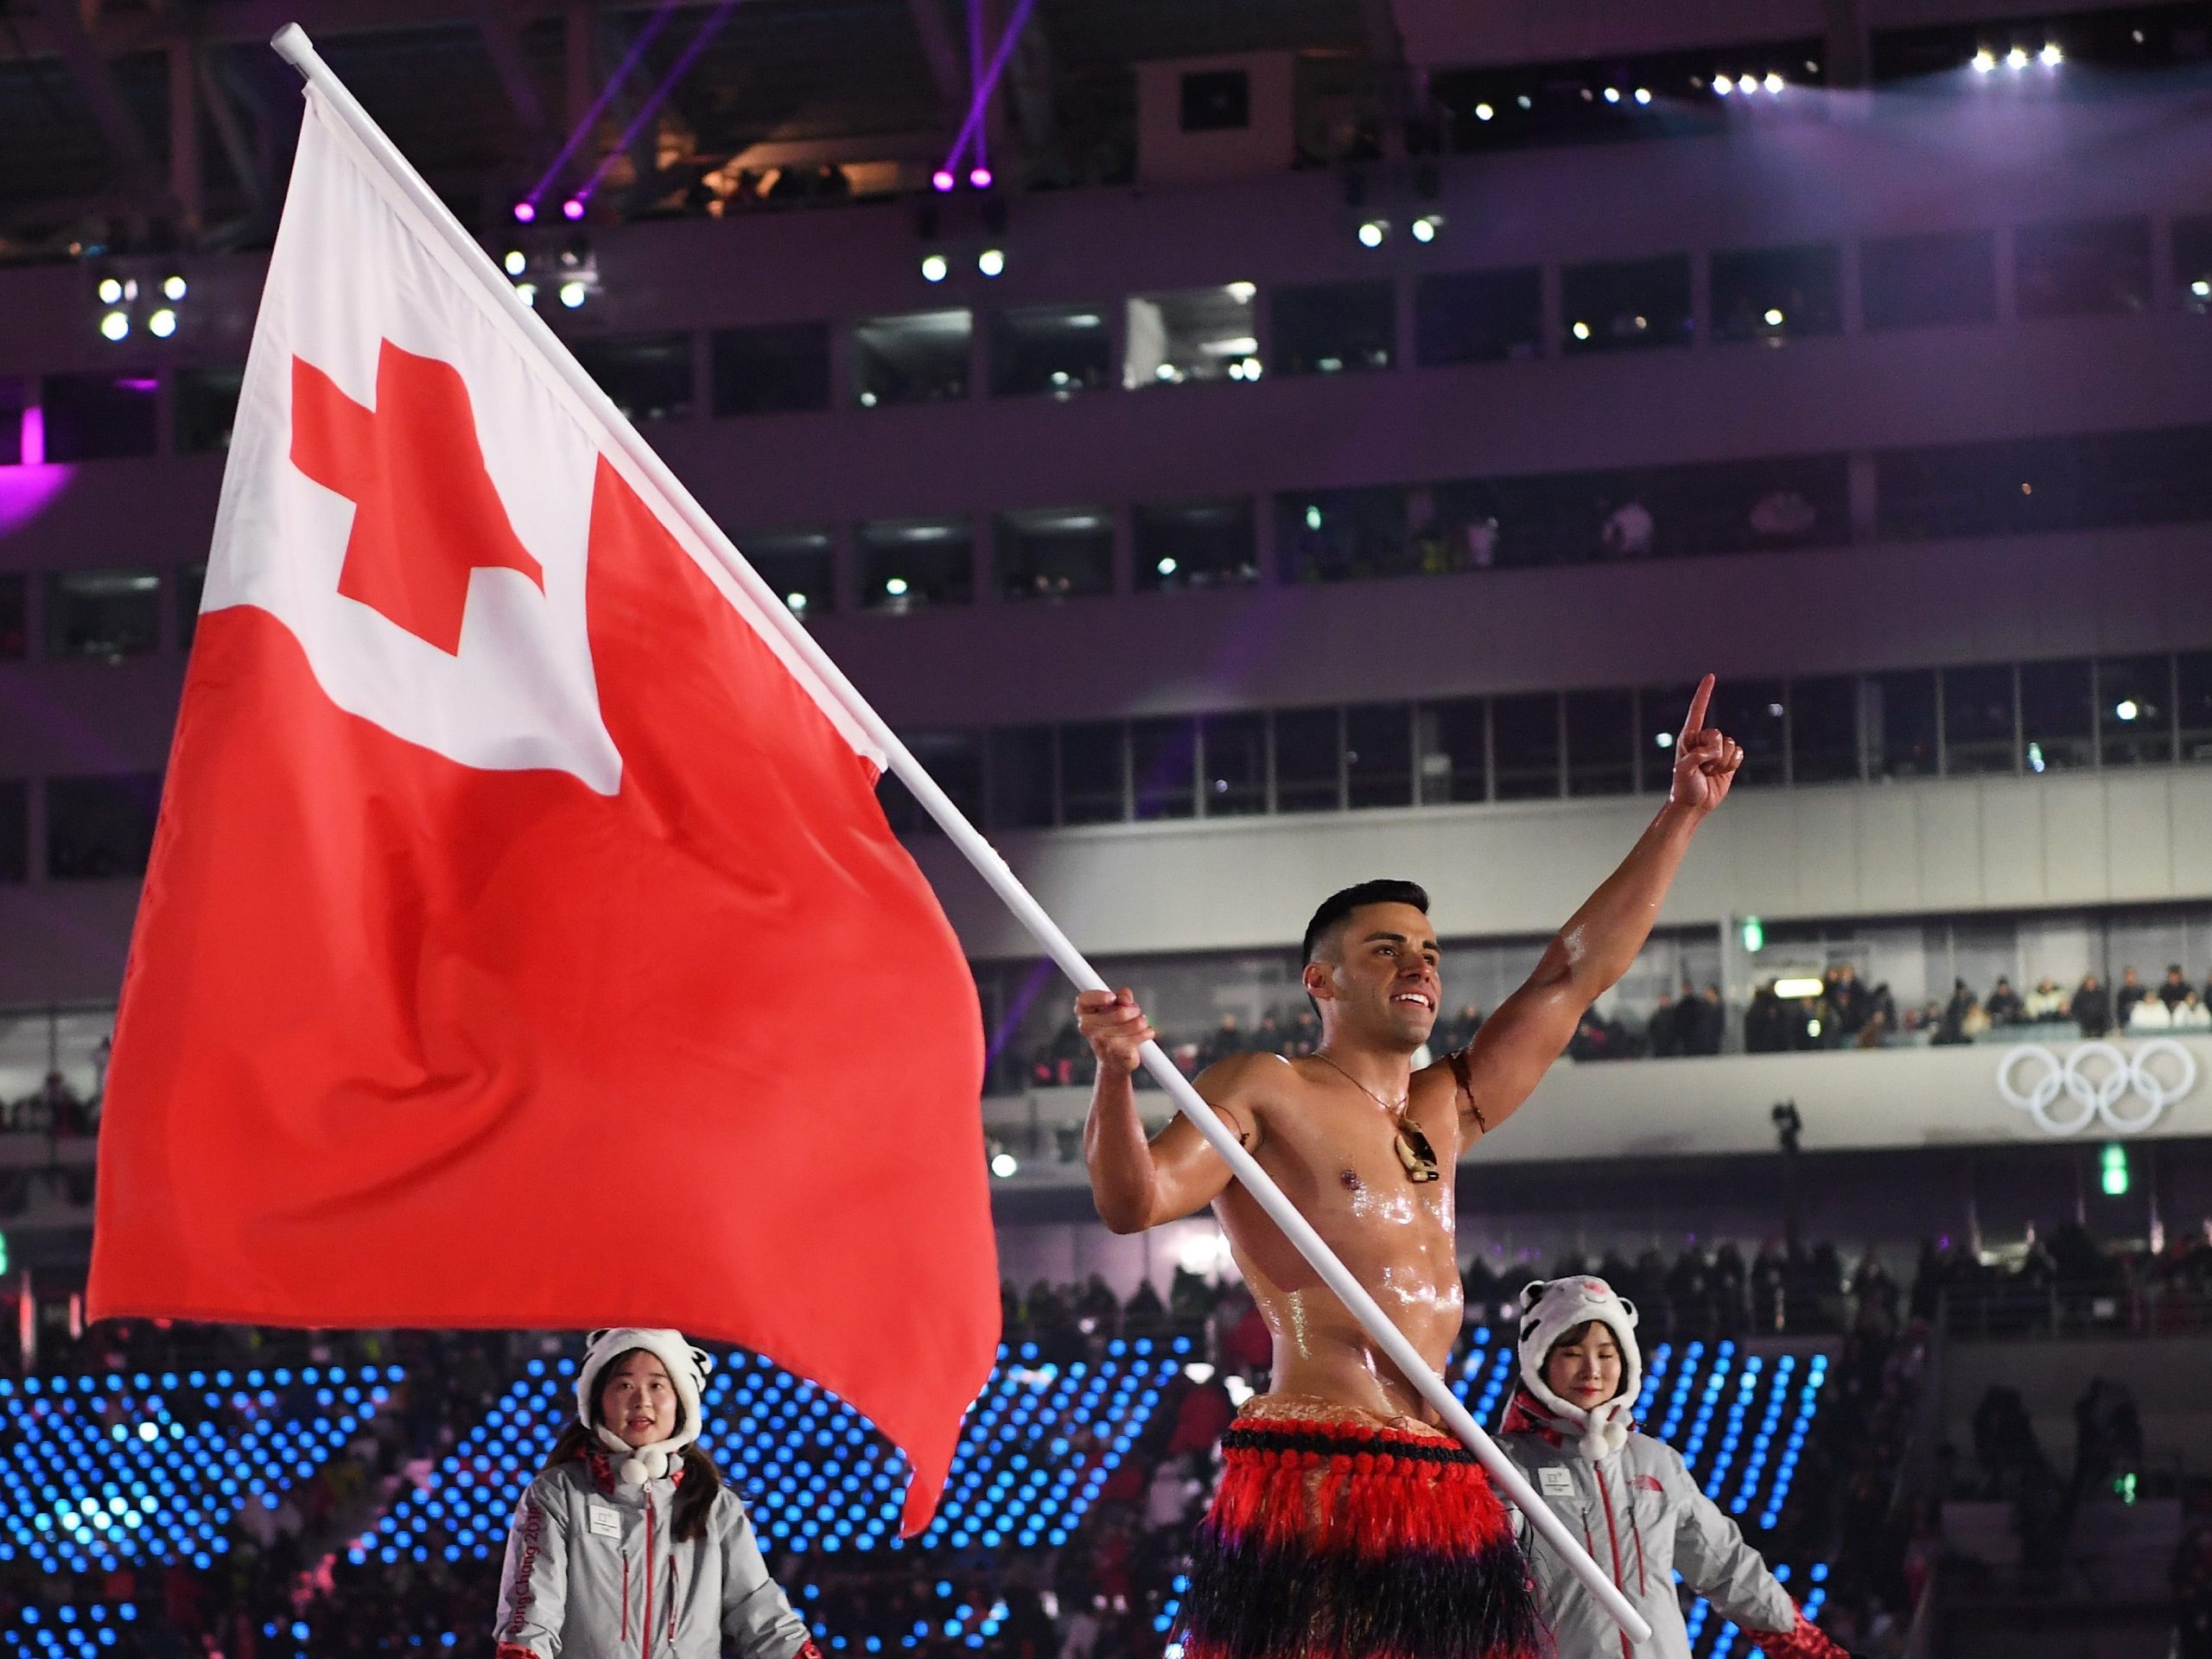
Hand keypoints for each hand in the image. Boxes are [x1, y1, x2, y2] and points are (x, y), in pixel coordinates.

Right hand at [1075, 988, 1156, 1075]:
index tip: (1112, 997)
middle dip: (1134, 1010)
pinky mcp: (1118, 1052)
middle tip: (1135, 1012)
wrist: (1112, 1060)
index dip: (1099, 997)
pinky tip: (1143, 1033)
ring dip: (1142, 1021)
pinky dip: (1148, 1032)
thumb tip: (1126, 999)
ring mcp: (1102, 1042)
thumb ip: (1121, 996)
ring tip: (1139, 1023)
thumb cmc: (1112, 1029)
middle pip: (1121, 1013)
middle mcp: (1088, 1028)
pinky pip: (1142, 1035)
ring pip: (1135, 1024)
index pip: (1084, 999)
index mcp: (1084, 1013)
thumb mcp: (1116, 1007)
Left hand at [1669, 673, 1742, 815]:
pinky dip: (1733, 764)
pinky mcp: (1728, 759)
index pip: (1698, 711)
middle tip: (1702, 768)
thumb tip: (1710, 751)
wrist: (1694, 804)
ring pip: (1731, 745)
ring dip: (1722, 763)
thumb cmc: (1684, 786)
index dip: (1704, 693)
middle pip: (1718, 735)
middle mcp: (1703, 740)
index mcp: (1688, 737)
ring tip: (1709, 773)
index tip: (1710, 676)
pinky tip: (1721, 773)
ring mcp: (1717, 749)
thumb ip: (1695, 757)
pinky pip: (1739, 753)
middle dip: (1712, 754)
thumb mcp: (1683, 770)